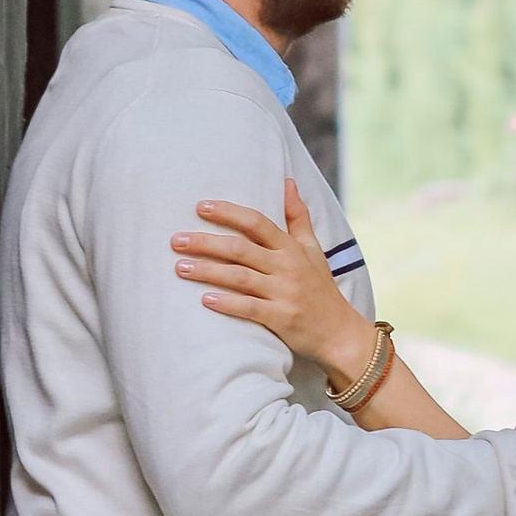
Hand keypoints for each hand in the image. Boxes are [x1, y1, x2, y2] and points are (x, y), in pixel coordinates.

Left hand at [172, 182, 368, 383]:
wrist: (339, 333)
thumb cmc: (320, 289)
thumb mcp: (314, 250)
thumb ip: (298, 217)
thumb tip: (289, 182)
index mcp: (291, 248)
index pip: (257, 222)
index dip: (228, 213)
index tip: (200, 207)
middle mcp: (287, 267)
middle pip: (240, 249)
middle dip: (206, 242)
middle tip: (176, 240)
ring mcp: (284, 293)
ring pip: (239, 277)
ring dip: (208, 271)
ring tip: (180, 267)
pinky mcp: (281, 318)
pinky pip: (249, 308)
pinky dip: (227, 303)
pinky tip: (204, 299)